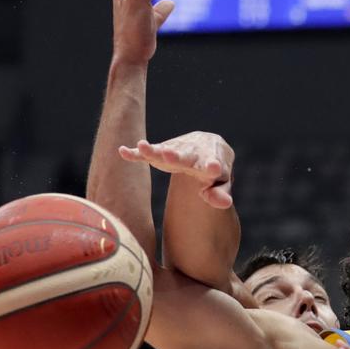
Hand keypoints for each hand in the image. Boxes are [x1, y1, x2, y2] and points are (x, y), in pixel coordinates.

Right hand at [118, 131, 234, 208]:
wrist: (207, 144)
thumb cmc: (215, 170)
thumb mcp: (222, 182)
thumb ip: (220, 193)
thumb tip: (225, 203)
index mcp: (211, 161)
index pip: (212, 166)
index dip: (212, 168)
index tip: (214, 167)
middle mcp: (194, 153)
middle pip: (185, 156)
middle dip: (176, 156)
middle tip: (169, 155)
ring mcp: (177, 150)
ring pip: (164, 150)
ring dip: (153, 150)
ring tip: (142, 146)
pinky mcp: (163, 150)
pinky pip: (148, 153)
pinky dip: (136, 153)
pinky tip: (124, 151)